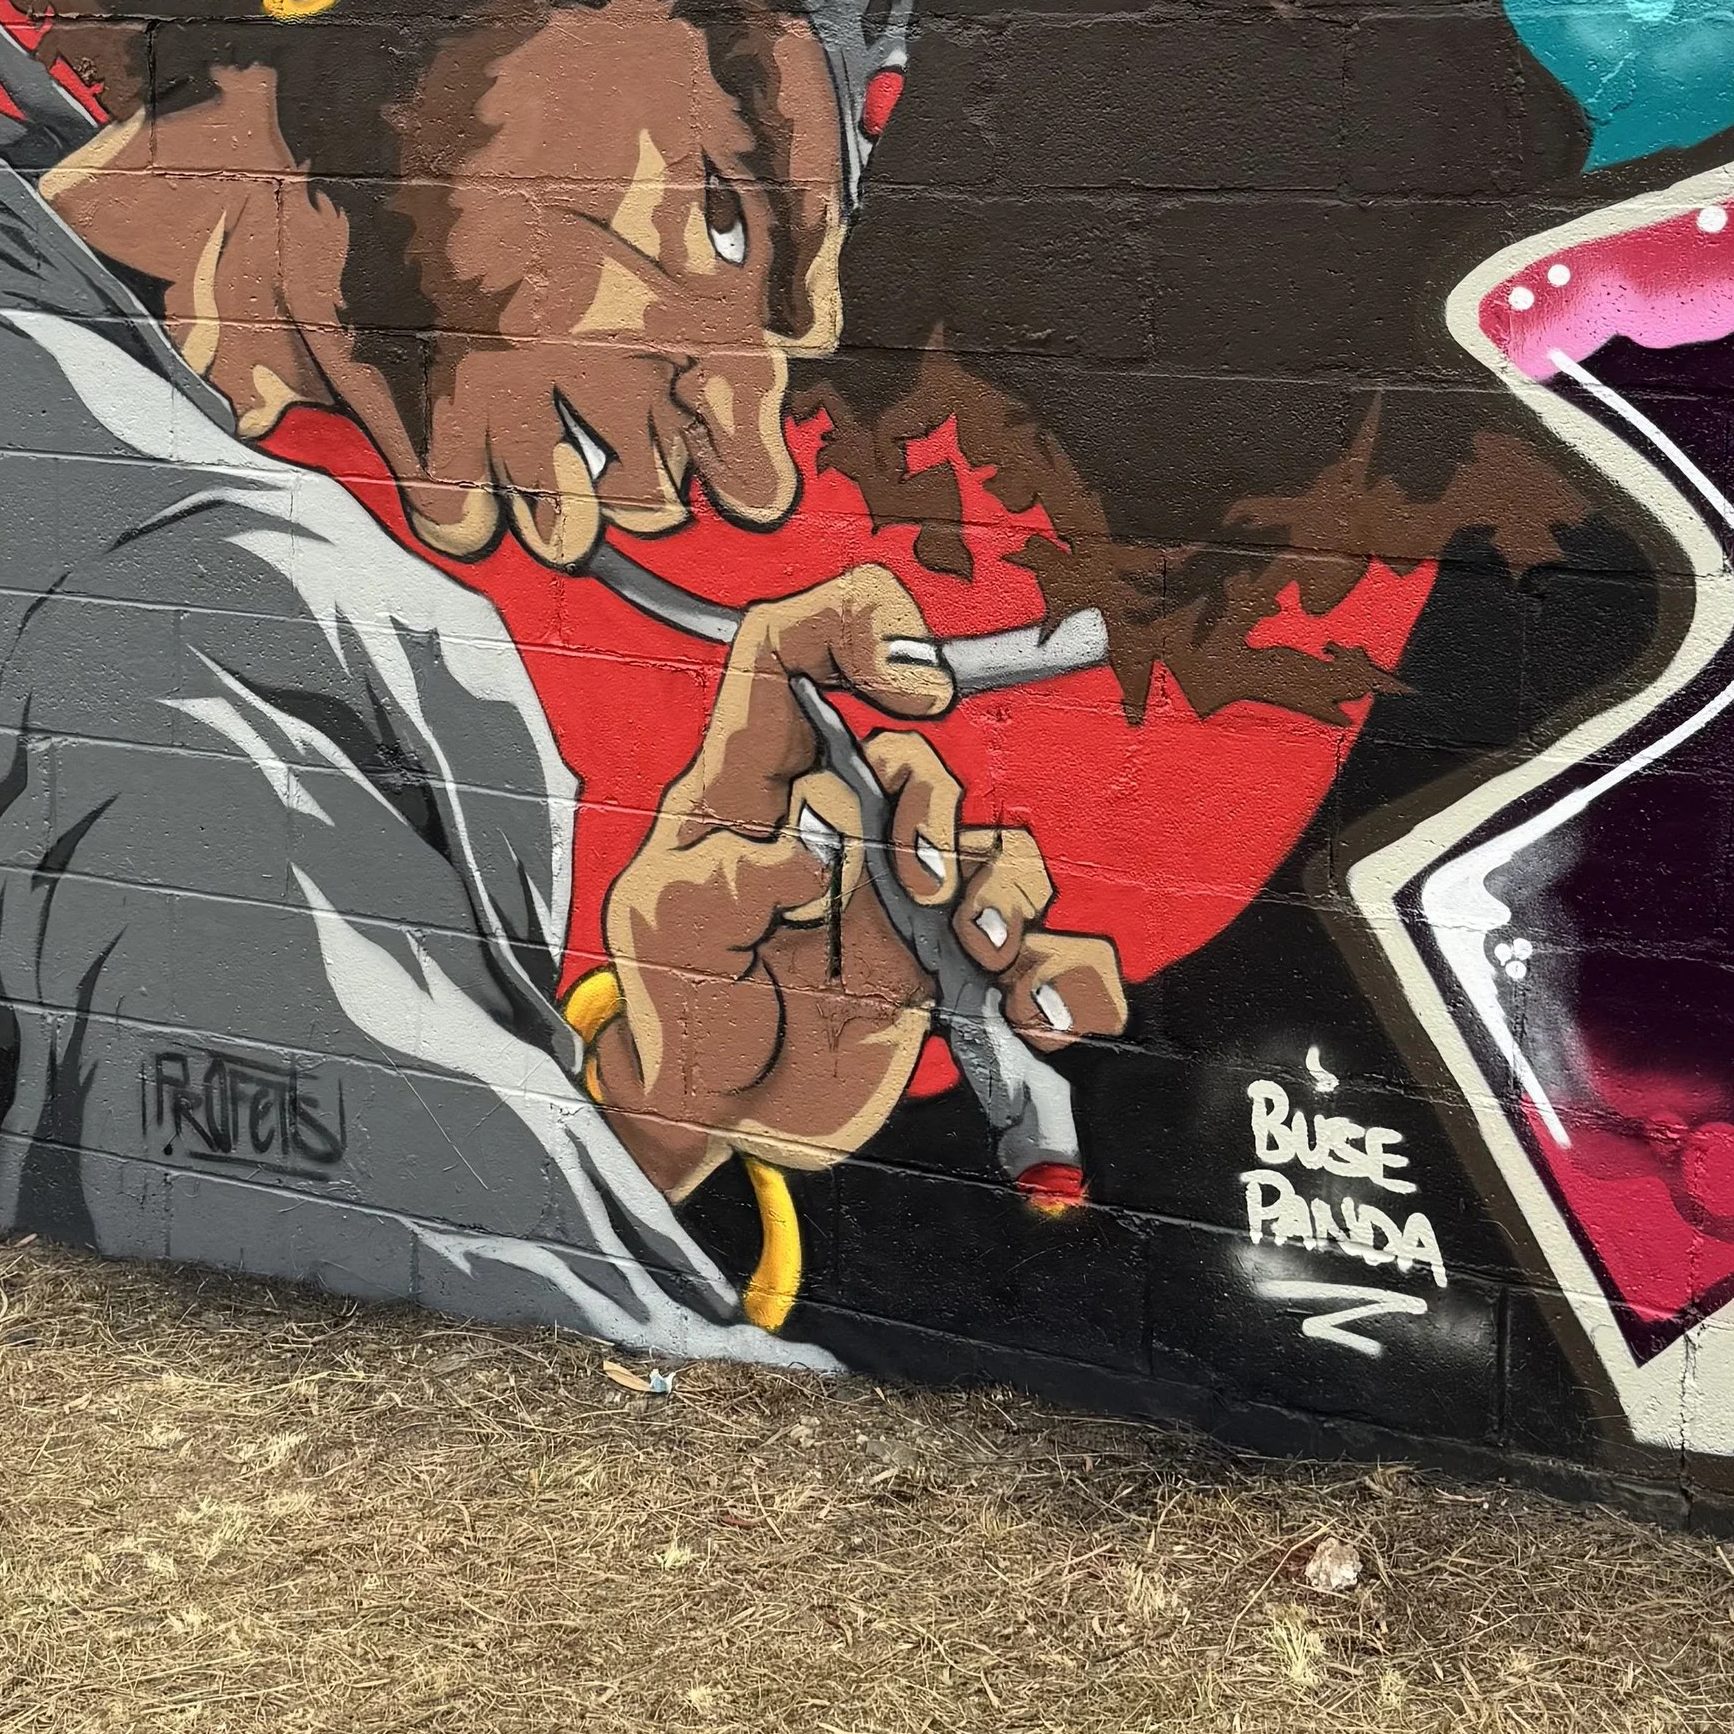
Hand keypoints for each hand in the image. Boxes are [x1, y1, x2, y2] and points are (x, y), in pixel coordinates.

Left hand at [593, 564, 1124, 1198]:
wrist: (707, 1107)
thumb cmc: (670, 999)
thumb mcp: (663, 934)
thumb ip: (725, 880)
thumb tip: (816, 844)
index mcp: (753, 784)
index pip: (792, 649)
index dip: (860, 625)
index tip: (915, 688)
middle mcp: (842, 824)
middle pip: (916, 762)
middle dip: (935, 814)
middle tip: (921, 891)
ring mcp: (903, 897)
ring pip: (998, 854)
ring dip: (1011, 898)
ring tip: (990, 963)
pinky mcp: (951, 969)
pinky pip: (1047, 953)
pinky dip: (1070, 978)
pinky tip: (1044, 1017)